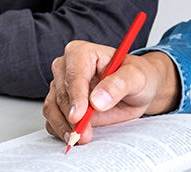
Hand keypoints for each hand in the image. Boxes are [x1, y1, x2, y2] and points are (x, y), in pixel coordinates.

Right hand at [43, 40, 179, 144]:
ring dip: (63, 126)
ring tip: (79, 138)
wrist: (137, 91)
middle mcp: (66, 68)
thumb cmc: (136, 77)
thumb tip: (97, 100)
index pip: (74, 76)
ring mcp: (60, 86)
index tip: (78, 116)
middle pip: (61, 95)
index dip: (76, 98)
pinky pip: (52, 119)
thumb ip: (118, 85)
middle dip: (71, 117)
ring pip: (52, 108)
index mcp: (82, 53)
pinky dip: (60, 129)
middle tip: (84, 134)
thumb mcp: (136, 77)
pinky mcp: (59, 104)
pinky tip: (72, 136)